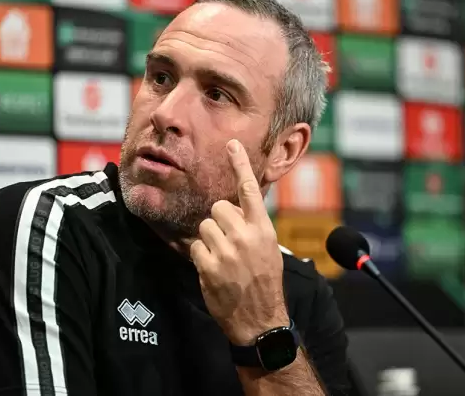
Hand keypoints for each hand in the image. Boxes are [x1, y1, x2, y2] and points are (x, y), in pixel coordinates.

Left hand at [190, 139, 289, 345]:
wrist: (260, 321)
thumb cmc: (265, 283)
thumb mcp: (269, 250)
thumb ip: (253, 227)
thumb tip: (235, 210)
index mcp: (264, 229)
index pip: (250, 189)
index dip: (240, 164)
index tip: (231, 144)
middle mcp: (246, 236)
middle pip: (218, 208)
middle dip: (218, 222)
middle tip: (227, 242)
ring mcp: (227, 251)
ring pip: (204, 226)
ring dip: (208, 241)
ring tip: (222, 260)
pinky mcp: (209, 265)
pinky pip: (195, 248)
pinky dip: (200, 258)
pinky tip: (214, 272)